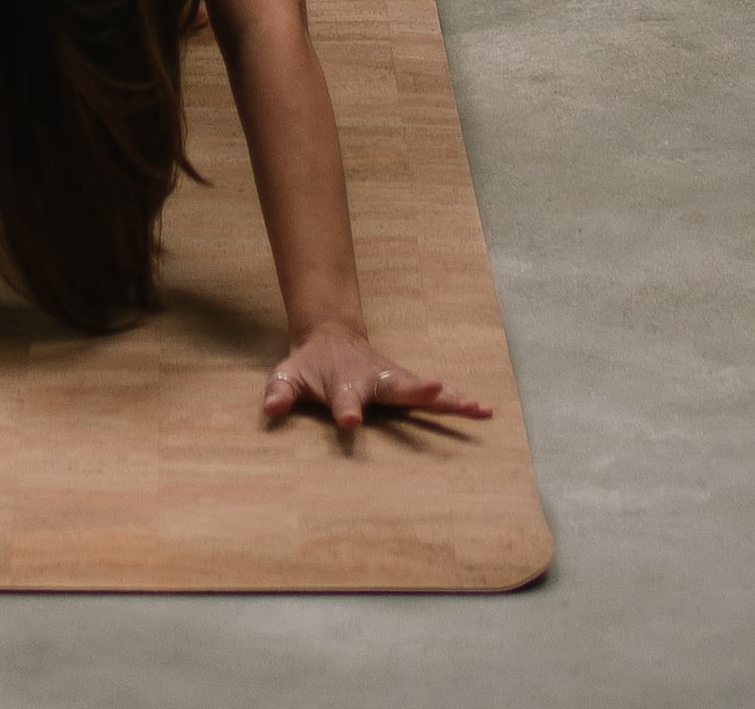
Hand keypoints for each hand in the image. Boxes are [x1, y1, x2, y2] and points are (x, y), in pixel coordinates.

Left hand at [263, 322, 492, 439]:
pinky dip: (459, 400)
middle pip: (396, 386)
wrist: (331, 334)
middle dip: (416, 390)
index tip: (351, 421)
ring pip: (424, 388)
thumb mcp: (287, 377)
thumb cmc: (308, 366)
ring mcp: (393, 378)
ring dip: (450, 398)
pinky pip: (436, 393)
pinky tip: (484, 410)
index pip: (343, 399)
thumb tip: (270, 410)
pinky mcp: (407, 382)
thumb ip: (279, 392)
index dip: (346, 409)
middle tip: (437, 389)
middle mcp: (373, 379)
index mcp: (343, 384)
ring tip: (479, 408)